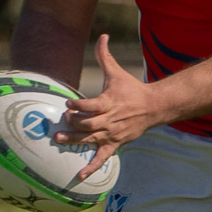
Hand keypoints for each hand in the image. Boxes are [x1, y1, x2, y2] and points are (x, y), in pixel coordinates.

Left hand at [59, 35, 157, 180]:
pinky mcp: (114, 144)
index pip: (91, 104)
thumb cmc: (131, 89)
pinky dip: (91, 168)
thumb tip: (102, 35)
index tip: (68, 102)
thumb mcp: (117, 72)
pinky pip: (102, 158)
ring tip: (59, 140)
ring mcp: (111, 134)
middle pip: (89, 124)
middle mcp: (109, 120)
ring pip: (90, 139)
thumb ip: (105, 56)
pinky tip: (79, 176)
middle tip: (63, 121)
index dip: (79, 104)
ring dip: (74, 141)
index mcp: (108, 102)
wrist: (152, 108)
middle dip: (74, 122)